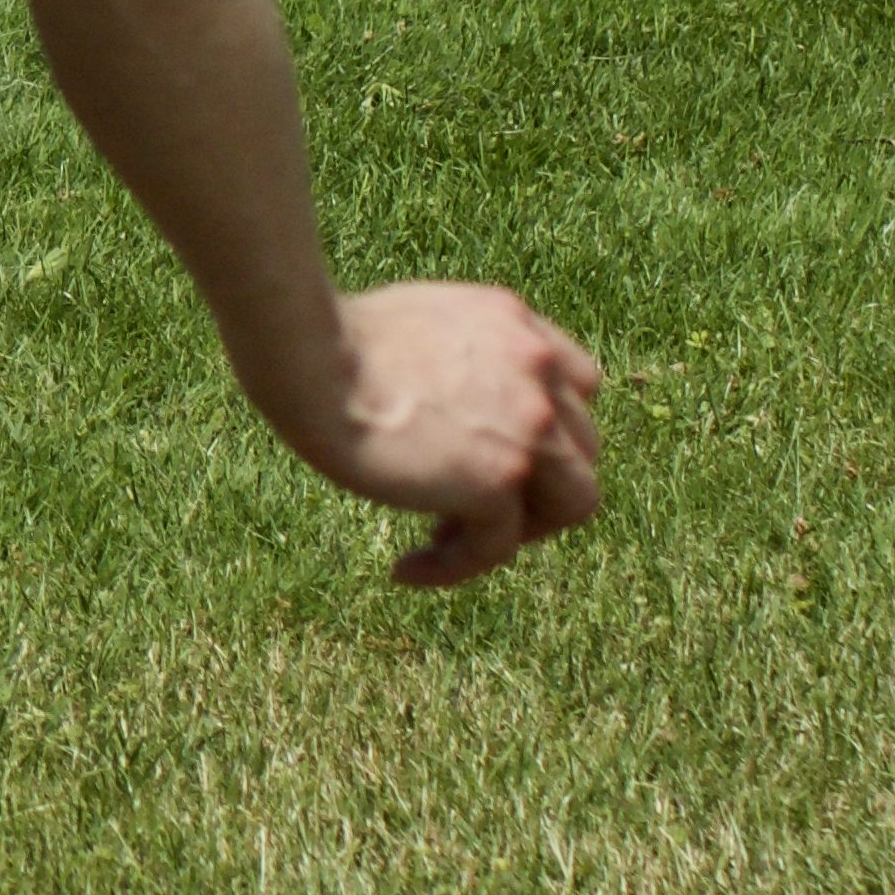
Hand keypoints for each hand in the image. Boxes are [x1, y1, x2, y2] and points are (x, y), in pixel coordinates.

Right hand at [267, 281, 602, 588]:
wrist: (311, 358)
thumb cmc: (327, 340)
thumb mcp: (413, 324)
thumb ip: (454, 354)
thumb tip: (439, 401)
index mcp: (516, 325)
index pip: (577, 385)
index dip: (548, 428)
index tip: (498, 453)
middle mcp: (538, 369)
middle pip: (583, 448)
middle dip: (537, 485)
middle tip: (472, 508)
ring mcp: (531, 425)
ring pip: (573, 503)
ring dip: (523, 531)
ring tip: (452, 545)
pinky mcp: (499, 479)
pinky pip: (498, 546)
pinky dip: (455, 566)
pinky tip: (406, 570)